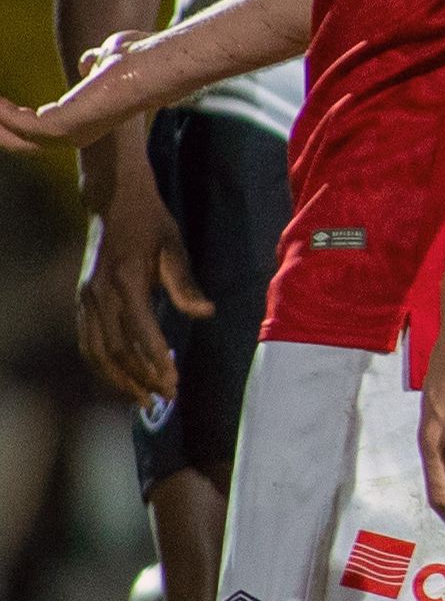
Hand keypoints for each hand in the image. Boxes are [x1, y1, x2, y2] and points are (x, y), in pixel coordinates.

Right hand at [0, 29, 163, 158]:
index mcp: (87, 121)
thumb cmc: (141, 58)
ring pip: (19, 138)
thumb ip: (96, 62)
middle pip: (25, 142)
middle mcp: (79, 134)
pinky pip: (22, 126)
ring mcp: (72, 133)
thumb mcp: (110, 59)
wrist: (156, 62)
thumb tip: (90, 60)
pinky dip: (4, 115)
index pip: (43, 131)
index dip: (17, 119)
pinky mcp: (66, 126)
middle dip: (0, 128)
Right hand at [74, 166, 208, 404]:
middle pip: (116, 348)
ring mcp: (86, 297)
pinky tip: (119, 379)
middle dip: (141, 377)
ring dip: (119, 378)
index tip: (173, 381)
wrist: (113, 201)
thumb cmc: (151, 222)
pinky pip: (87, 341)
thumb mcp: (174, 246)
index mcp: (125, 280)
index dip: (156, 359)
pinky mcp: (82, 300)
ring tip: (142, 399)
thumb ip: (185, 283)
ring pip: (97, 350)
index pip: (140, 330)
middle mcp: (99, 293)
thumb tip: (205, 314)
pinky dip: (101, 364)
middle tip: (165, 399)